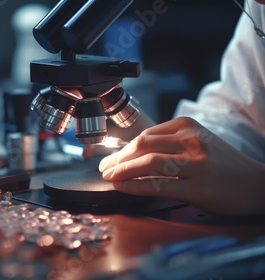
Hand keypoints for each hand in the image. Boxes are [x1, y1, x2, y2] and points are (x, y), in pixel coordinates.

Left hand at [98, 117, 264, 215]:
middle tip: (104, 168)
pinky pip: (158, 185)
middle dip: (117, 158)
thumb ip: (169, 143)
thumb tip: (133, 153)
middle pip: (142, 145)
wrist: (257, 184)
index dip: (122, 148)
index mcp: (187, 126)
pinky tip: (123, 187)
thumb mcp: (198, 142)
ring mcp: (195, 163)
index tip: (110, 157)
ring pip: (147, 163)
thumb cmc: (223, 165)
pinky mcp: (198, 186)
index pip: (145, 134)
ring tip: (108, 177)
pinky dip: (135, 185)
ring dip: (121, 170)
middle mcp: (191, 140)